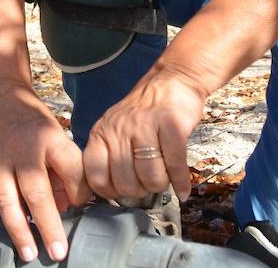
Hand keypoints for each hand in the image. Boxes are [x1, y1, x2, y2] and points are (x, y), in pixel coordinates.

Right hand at [0, 82, 91, 262]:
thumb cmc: (34, 123)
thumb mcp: (58, 135)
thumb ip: (68, 168)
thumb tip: (71, 206)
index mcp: (48, 140)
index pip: (70, 168)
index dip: (80, 191)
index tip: (82, 207)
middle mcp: (21, 152)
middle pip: (35, 192)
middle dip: (48, 224)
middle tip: (58, 253)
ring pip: (6, 200)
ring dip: (18, 229)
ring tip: (29, 255)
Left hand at [82, 67, 206, 201]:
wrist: (173, 80)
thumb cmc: (143, 113)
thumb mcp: (115, 130)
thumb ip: (110, 157)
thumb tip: (114, 196)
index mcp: (102, 133)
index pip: (95, 176)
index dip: (111, 191)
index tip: (124, 190)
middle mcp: (119, 129)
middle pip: (125, 183)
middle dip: (140, 191)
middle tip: (148, 182)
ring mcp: (144, 126)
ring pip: (150, 177)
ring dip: (161, 184)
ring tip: (164, 176)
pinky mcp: (171, 125)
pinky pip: (175, 165)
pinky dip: (180, 182)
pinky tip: (182, 189)